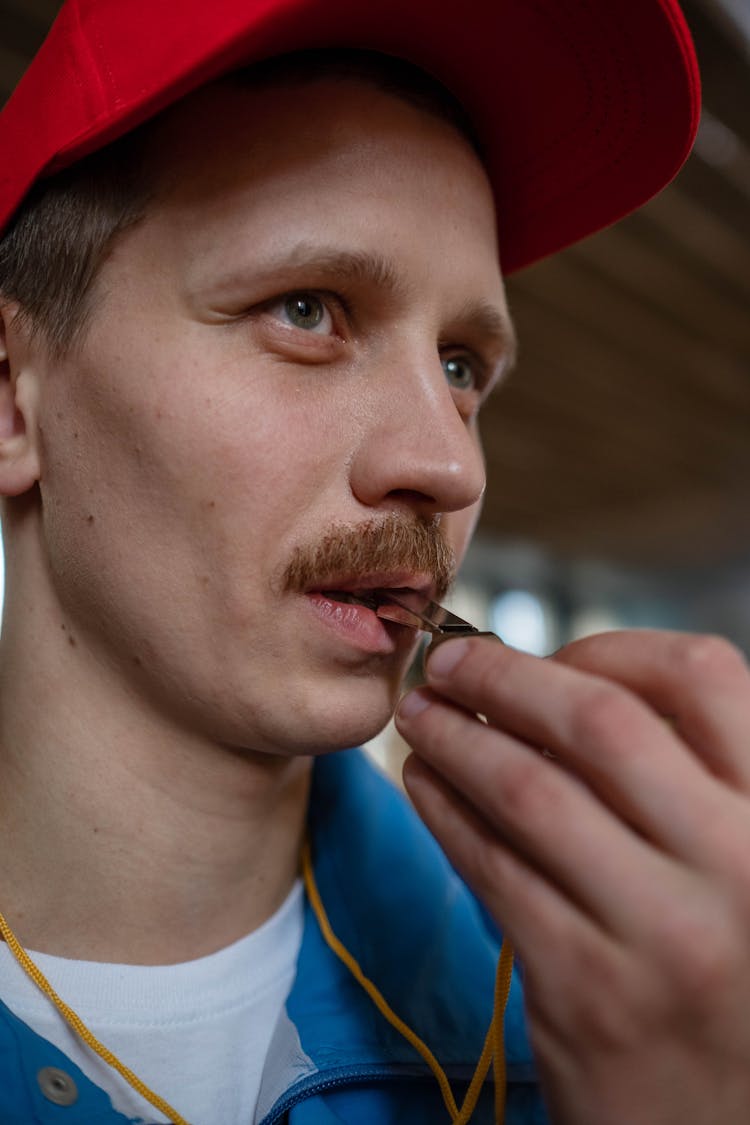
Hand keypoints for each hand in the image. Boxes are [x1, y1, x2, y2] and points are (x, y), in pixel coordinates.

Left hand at [395, 629, 749, 1124]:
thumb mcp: (742, 866)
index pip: (704, 676)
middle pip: (598, 722)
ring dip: (457, 737)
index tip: (553, 650)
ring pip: (528, 790)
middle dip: (505, 676)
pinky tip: (425, 783)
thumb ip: (689, 781)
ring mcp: (661, 933)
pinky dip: (445, 810)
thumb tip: (571, 685)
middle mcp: (737, 866)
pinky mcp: (585, 990)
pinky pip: (493, 868)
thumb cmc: (729, 974)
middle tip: (447, 661)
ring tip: (421, 717)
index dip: (612, 647)